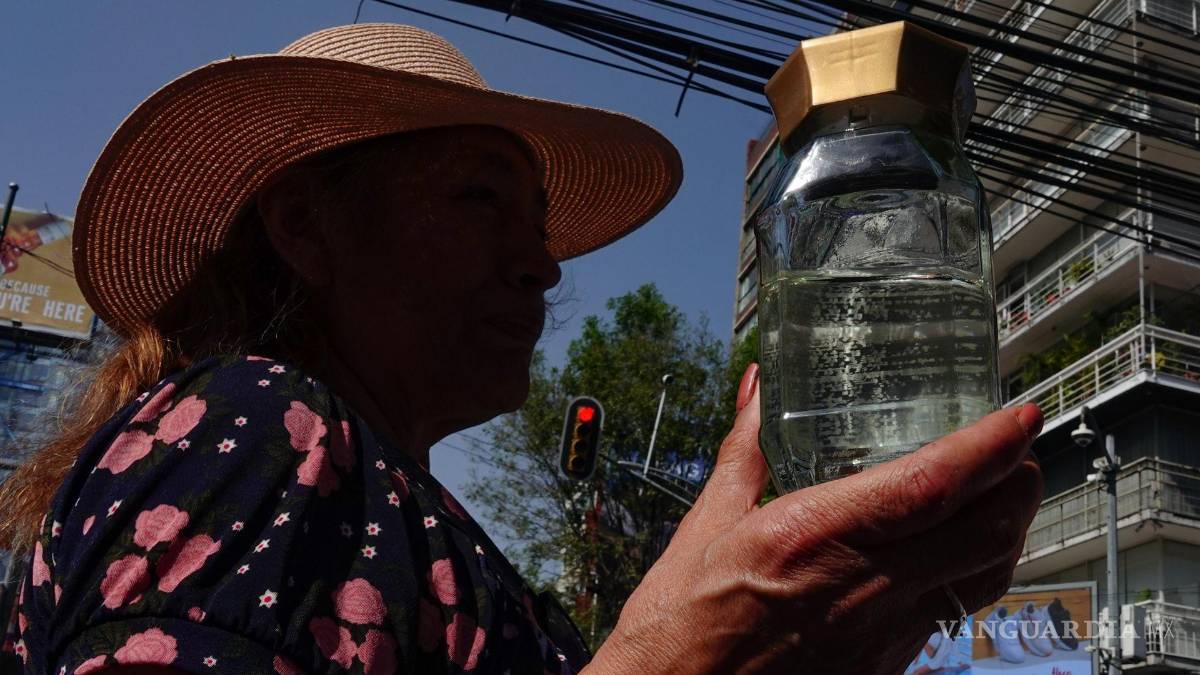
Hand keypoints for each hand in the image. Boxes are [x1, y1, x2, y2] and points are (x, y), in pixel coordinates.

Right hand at [587, 364, 1042, 674]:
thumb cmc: (680, 627)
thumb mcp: (705, 525)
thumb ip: (745, 450)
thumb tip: (759, 389)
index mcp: (812, 537)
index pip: (931, 486)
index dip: (989, 447)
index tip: (1018, 415)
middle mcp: (861, 587)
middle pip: (985, 533)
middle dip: (1020, 482)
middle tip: (1020, 446)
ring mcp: (881, 634)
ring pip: (983, 577)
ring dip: (1007, 528)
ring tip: (1001, 492)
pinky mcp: (884, 666)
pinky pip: (952, 613)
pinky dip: (972, 571)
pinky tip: (952, 552)